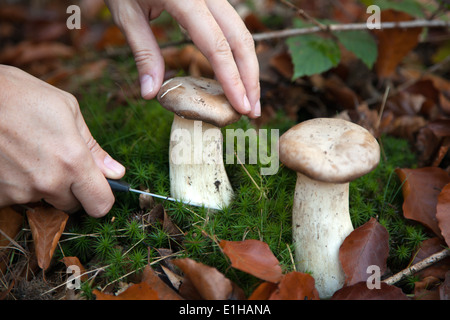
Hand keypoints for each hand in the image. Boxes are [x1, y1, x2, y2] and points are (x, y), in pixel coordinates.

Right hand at [0, 65, 124, 216]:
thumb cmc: (21, 95)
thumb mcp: (68, 110)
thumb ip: (94, 148)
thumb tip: (116, 172)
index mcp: (73, 162)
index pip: (101, 205)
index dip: (101, 198)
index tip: (96, 188)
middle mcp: (49, 182)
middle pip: (72, 204)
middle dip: (71, 188)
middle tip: (56, 161)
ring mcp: (20, 191)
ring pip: (43, 200)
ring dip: (42, 185)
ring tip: (28, 153)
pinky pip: (16, 198)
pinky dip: (17, 185)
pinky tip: (11, 160)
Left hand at [105, 0, 260, 117]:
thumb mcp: (126, 14)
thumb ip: (144, 53)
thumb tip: (151, 94)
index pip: (217, 45)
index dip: (232, 79)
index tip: (240, 107)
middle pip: (241, 39)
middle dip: (250, 78)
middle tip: (253, 112)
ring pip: (243, 33)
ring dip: (249, 68)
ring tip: (249, 99)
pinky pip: (233, 28)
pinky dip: (238, 55)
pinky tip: (237, 76)